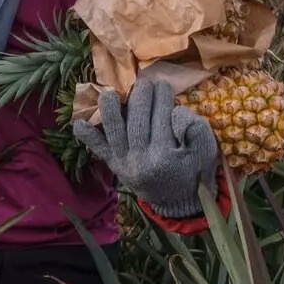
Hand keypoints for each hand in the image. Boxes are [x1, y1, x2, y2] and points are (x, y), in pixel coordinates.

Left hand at [71, 79, 217, 217]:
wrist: (180, 202)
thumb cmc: (195, 172)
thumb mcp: (206, 151)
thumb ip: (195, 129)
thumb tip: (176, 111)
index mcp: (165, 157)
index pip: (161, 118)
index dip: (163, 98)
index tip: (164, 84)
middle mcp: (141, 161)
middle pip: (137, 122)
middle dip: (141, 97)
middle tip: (145, 82)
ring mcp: (125, 164)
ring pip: (115, 132)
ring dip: (110, 110)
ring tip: (110, 92)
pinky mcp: (116, 167)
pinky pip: (100, 151)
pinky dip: (88, 137)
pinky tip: (78, 123)